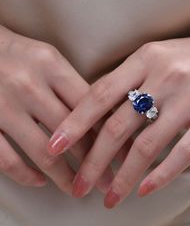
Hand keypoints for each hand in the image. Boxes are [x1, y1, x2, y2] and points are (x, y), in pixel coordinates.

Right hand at [0, 25, 112, 193]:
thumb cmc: (20, 56)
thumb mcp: (50, 61)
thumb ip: (73, 87)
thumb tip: (99, 117)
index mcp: (52, 66)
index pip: (91, 107)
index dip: (110, 135)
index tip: (123, 154)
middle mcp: (29, 85)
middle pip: (72, 133)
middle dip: (94, 162)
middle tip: (107, 180)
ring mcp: (4, 106)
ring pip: (44, 152)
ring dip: (64, 176)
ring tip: (78, 188)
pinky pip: (5, 158)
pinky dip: (24, 174)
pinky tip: (40, 181)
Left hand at [48, 25, 189, 206]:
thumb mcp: (154, 59)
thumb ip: (126, 82)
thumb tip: (96, 111)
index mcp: (144, 60)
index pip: (99, 95)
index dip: (74, 123)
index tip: (55, 146)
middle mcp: (164, 78)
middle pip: (117, 127)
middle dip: (94, 161)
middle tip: (80, 184)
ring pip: (146, 146)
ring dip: (124, 177)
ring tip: (110, 197)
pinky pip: (183, 153)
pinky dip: (162, 175)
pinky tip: (145, 189)